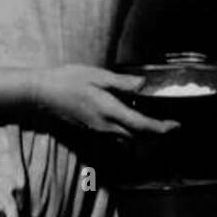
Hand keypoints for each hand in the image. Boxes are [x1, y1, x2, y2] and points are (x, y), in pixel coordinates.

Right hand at [28, 65, 178, 136]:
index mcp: (109, 111)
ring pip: (127, 140)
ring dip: (144, 136)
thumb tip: (143, 84)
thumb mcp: (96, 75)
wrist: (40, 94)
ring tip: (157, 125)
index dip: (161, 128)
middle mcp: (105, 127)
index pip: (141, 126)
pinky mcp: (91, 131)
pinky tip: (133, 122)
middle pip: (138, 138)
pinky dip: (130, 135)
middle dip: (157, 135)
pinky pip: (116, 139)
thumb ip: (121, 82)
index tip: (176, 125)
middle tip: (171, 125)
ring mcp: (97, 132)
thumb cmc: (67, 80)